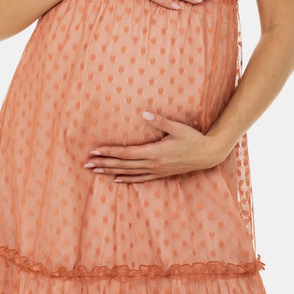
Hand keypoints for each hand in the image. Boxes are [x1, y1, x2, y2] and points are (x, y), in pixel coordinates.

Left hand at [82, 111, 224, 181]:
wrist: (207, 155)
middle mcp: (152, 164)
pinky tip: (116, 180)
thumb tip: (144, 113)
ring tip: (95, 172)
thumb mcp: (177, 127)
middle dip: (103, 164)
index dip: (109, 152)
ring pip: (128, 173)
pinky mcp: (161, 174)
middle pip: (122, 165)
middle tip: (86, 164)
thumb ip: (160, 121)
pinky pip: (140, 179)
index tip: (95, 151)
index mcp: (154, 152)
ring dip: (110, 172)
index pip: (125, 153)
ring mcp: (156, 171)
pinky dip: (127, 179)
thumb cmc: (193, 138)